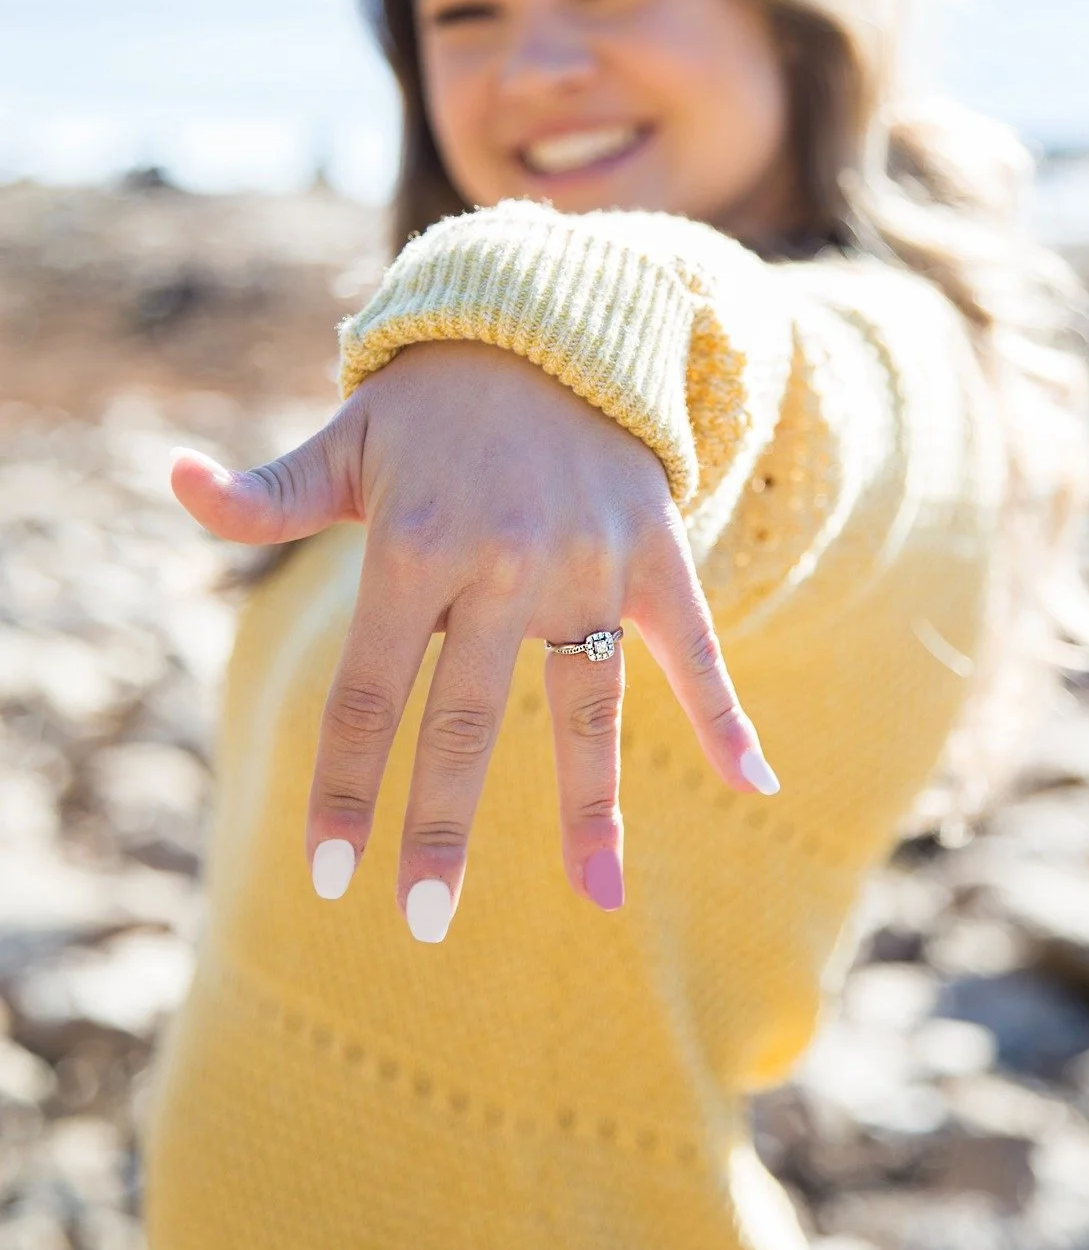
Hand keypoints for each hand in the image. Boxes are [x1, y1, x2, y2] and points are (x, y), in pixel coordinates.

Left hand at [170, 339, 779, 938]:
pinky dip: (726, 713)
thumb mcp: (345, 442)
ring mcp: (591, 564)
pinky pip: (696, 648)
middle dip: (439, 825)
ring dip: (588, 806)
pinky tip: (754, 780)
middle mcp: (506, 561)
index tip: (332, 873)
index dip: (345, 785)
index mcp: (418, 541)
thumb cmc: (430, 407)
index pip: (368, 691)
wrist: (552, 329)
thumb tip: (173, 480)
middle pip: (465, 718)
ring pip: (587, 706)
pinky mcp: (655, 557)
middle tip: (421, 921)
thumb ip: (267, 493)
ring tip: (598, 897)